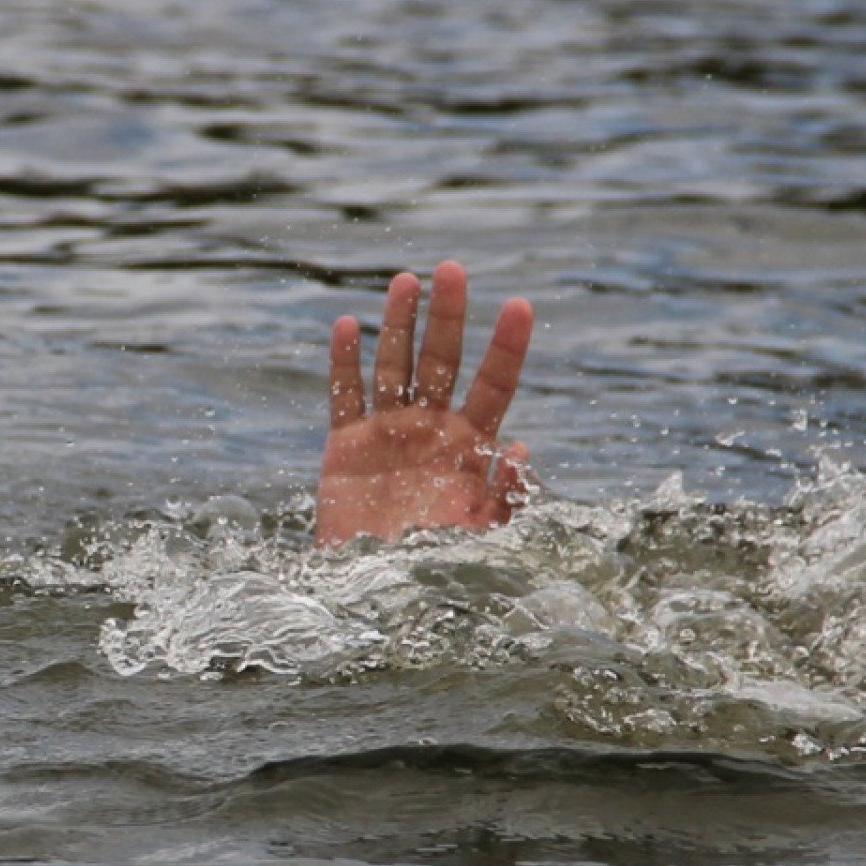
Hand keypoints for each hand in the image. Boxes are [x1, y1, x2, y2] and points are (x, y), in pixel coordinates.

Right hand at [316, 260, 534, 545]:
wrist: (378, 596)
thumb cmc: (438, 570)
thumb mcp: (481, 536)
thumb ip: (503, 494)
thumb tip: (520, 447)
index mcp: (469, 446)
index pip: (495, 384)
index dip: (508, 346)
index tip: (521, 305)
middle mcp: (431, 430)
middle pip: (442, 360)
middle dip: (449, 316)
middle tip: (454, 270)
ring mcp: (388, 433)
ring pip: (394, 365)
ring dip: (399, 323)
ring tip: (407, 281)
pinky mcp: (345, 448)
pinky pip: (344, 397)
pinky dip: (344, 363)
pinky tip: (347, 326)